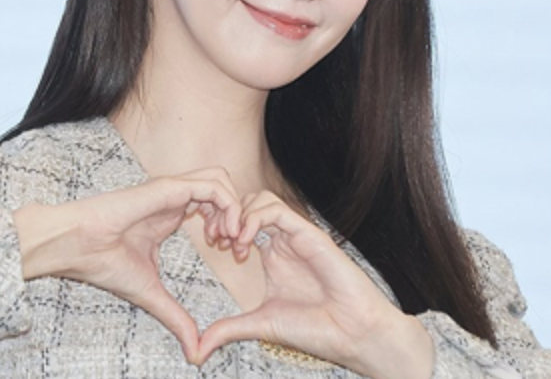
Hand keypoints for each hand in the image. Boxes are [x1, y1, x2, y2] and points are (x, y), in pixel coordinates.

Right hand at [12, 168, 241, 362]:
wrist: (76, 246)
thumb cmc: (104, 262)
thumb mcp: (151, 292)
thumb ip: (176, 316)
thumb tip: (195, 352)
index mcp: (171, 213)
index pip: (213, 205)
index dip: (230, 226)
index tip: (229, 254)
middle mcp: (175, 197)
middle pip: (222, 186)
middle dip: (237, 213)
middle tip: (234, 246)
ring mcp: (172, 189)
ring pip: (220, 179)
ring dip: (234, 207)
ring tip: (230, 238)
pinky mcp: (168, 187)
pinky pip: (211, 185)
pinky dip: (226, 205)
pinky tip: (222, 233)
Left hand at [197, 192, 433, 378]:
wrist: (354, 334)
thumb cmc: (316, 329)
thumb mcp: (260, 325)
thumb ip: (229, 329)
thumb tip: (196, 350)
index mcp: (272, 253)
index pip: (240, 220)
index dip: (221, 226)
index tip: (212, 245)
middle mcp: (283, 239)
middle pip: (247, 203)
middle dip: (226, 214)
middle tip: (217, 239)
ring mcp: (296, 234)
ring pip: (261, 199)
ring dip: (239, 214)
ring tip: (232, 242)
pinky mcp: (309, 233)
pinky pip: (277, 209)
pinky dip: (254, 218)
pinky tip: (245, 242)